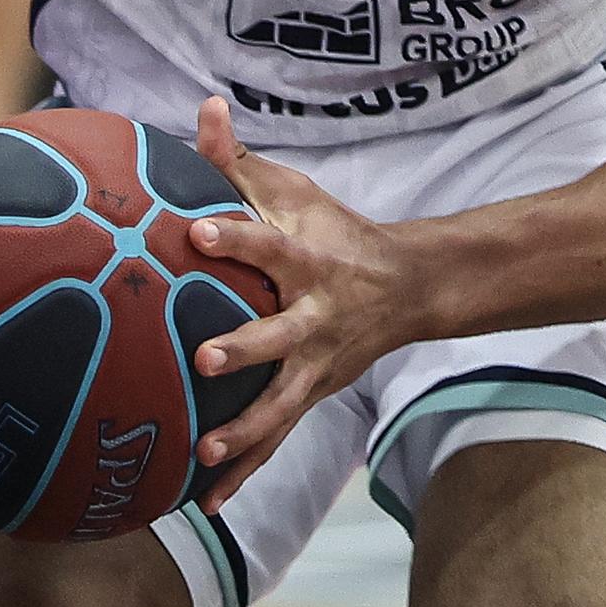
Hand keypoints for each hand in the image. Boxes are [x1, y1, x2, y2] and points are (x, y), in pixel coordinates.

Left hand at [183, 96, 415, 509]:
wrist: (408, 288)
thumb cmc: (333, 229)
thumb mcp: (294, 188)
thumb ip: (237, 157)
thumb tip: (203, 104)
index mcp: (307, 260)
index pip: (268, 245)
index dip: (236, 240)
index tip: (197, 232)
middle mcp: (315, 317)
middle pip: (278, 337)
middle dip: (244, 349)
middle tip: (201, 360)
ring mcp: (316, 365)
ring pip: (280, 404)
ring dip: (246, 432)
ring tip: (205, 451)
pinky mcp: (311, 397)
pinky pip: (275, 440)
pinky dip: (245, 473)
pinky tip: (204, 502)